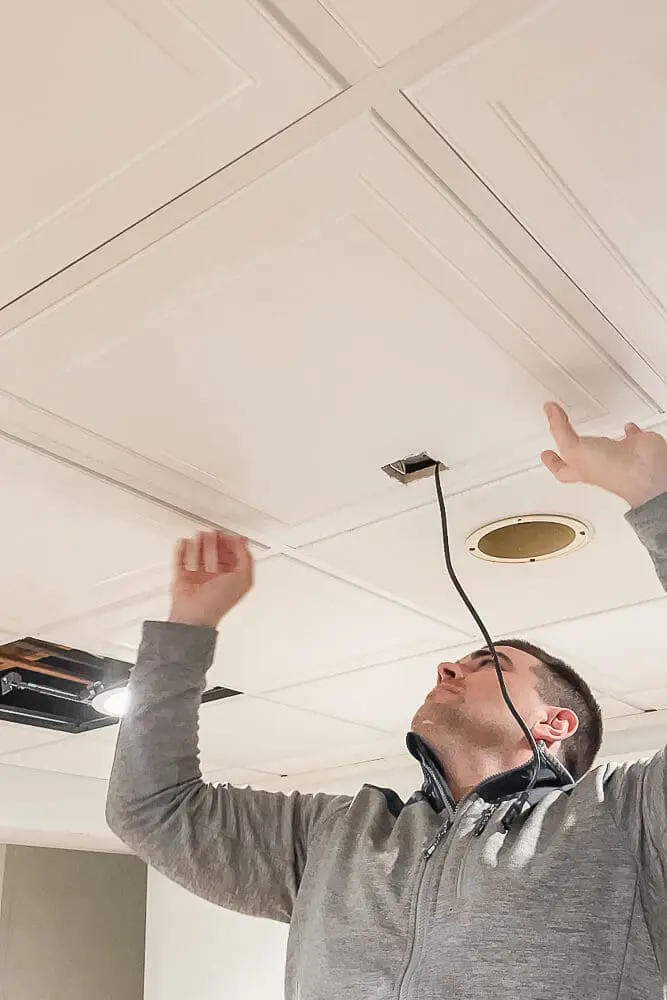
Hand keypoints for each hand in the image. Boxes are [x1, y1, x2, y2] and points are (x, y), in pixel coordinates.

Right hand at [169, 531, 252, 627]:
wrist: (195, 613)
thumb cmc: (219, 601)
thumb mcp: (244, 578)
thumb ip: (245, 557)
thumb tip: (241, 541)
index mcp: (231, 577)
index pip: (233, 555)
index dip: (231, 543)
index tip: (227, 535)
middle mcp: (215, 576)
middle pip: (215, 552)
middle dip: (214, 541)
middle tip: (212, 535)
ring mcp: (198, 576)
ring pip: (198, 553)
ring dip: (199, 543)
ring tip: (199, 537)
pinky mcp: (182, 576)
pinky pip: (180, 558)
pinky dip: (182, 549)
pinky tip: (184, 543)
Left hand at [541, 402, 666, 507]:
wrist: (643, 470)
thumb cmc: (610, 470)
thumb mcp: (573, 449)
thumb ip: (560, 429)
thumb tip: (549, 411)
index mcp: (580, 469)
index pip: (561, 468)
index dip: (551, 461)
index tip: (545, 454)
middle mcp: (598, 464)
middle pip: (581, 457)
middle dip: (573, 449)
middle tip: (564, 438)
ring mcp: (616, 454)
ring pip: (603, 445)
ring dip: (597, 437)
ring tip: (592, 430)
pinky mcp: (634, 445)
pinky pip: (630, 436)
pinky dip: (628, 430)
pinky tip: (626, 426)